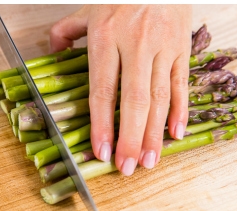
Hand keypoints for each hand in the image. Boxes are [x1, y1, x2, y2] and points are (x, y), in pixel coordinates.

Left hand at [50, 5, 190, 174]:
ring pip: (159, 98)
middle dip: (129, 139)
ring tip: (148, 160)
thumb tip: (53, 53)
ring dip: (153, 134)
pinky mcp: (183, 49)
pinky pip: (181, 85)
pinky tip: (174, 135)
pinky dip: (180, 112)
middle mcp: (136, 44)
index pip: (103, 90)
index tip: (101, 151)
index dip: (102, 124)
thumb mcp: (90, 7)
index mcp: (107, 37)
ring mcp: (163, 48)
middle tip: (126, 168)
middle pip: (134, 101)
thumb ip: (68, 31)